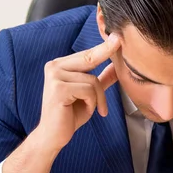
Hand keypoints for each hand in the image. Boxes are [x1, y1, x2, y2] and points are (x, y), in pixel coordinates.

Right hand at [38, 34, 120, 151]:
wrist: (53, 136)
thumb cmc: (70, 116)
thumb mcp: (89, 95)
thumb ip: (101, 79)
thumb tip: (116, 66)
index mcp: (60, 65)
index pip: (87, 54)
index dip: (104, 46)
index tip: (117, 36)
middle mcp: (54, 66)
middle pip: (90, 59)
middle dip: (107, 55)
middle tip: (120, 41)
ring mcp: (55, 76)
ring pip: (92, 80)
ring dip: (98, 98)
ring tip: (91, 109)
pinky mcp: (58, 89)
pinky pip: (88, 91)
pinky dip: (92, 103)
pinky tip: (84, 111)